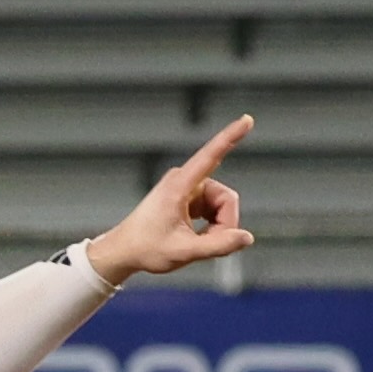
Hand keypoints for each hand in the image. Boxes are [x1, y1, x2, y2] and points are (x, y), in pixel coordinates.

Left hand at [88, 116, 257, 284]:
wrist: (125, 251)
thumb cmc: (147, 249)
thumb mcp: (184, 252)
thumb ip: (218, 245)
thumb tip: (246, 237)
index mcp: (179, 186)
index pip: (211, 156)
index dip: (231, 137)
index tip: (247, 119)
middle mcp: (185, 180)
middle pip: (226, 197)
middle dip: (224, 223)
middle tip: (207, 245)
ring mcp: (187, 187)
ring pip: (222, 205)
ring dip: (218, 227)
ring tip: (197, 242)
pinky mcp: (188, 196)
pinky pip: (214, 208)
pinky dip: (212, 225)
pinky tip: (197, 236)